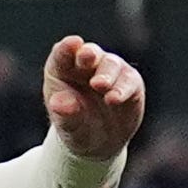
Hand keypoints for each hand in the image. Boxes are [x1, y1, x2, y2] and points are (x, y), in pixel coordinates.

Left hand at [43, 35, 146, 161]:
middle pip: (88, 52)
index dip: (66, 48)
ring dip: (106, 74)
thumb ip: (64, 114)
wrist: (99, 143)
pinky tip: (114, 98)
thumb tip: (59, 103)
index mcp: (62, 69)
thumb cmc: (76, 128)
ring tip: (100, 85)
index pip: (62, 54)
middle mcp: (87, 65)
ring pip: (110, 64)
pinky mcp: (129, 82)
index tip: (71, 43)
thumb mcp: (67, 126)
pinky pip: (129, 80)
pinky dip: (123, 88)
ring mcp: (110, 71)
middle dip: (88, 53)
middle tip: (87, 56)